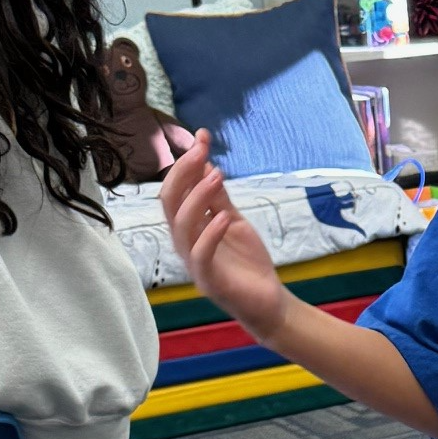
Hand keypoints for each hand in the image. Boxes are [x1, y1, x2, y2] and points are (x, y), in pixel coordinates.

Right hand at [159, 130, 290, 340]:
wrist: (267, 302)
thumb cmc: (247, 263)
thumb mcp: (233, 221)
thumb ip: (218, 197)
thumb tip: (206, 164)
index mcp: (189, 227)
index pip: (176, 189)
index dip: (186, 162)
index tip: (202, 136)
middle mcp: (185, 243)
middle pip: (169, 203)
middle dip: (183, 172)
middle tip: (201, 149)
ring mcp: (194, 262)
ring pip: (181, 226)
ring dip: (197, 197)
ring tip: (216, 176)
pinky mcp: (209, 281)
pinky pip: (200, 255)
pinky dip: (209, 234)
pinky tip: (223, 217)